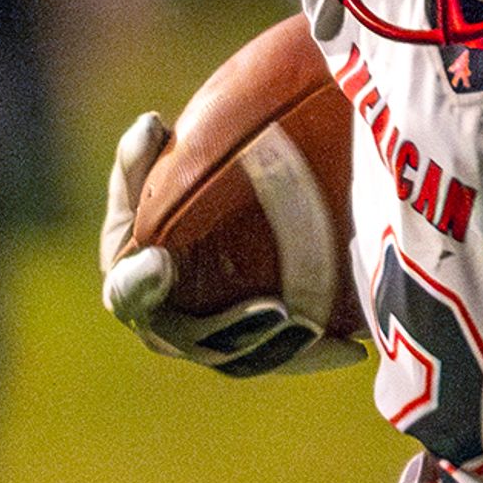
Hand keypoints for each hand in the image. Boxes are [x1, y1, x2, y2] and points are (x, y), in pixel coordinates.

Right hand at [98, 111, 361, 376]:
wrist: (207, 224)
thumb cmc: (164, 198)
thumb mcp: (148, 174)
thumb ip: (142, 156)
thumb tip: (151, 124)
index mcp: (130, 282)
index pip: (127, 291)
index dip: (140, 284)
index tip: (161, 261)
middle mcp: (166, 325)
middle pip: (196, 338)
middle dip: (232, 329)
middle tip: (275, 310)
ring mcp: (210, 345)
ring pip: (244, 356)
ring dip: (278, 347)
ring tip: (312, 325)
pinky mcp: (252, 350)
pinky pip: (282, 357)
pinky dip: (315, 351)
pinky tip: (354, 348)